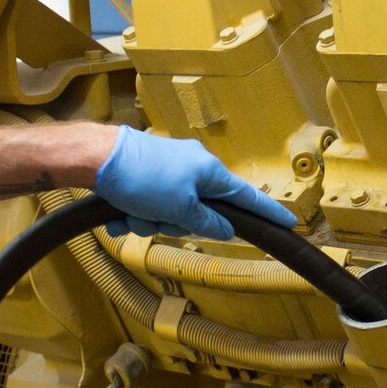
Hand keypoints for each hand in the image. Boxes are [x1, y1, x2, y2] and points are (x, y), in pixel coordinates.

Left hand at [93, 126, 296, 240]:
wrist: (97, 158)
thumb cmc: (142, 178)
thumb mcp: (180, 208)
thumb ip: (207, 222)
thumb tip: (225, 229)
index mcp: (209, 171)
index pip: (246, 196)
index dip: (267, 211)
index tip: (289, 221)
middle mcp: (193, 167)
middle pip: (200, 212)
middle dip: (174, 224)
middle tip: (158, 220)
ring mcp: (168, 170)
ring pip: (169, 213)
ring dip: (149, 221)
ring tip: (130, 214)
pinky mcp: (145, 175)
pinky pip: (149, 205)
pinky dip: (134, 214)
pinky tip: (118, 216)